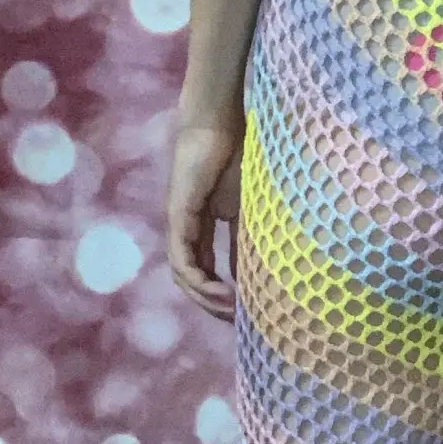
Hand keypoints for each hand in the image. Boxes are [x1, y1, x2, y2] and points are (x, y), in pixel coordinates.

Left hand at [166, 113, 243, 321]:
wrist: (222, 121)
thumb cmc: (241, 153)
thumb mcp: (252, 205)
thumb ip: (251, 235)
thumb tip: (263, 269)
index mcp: (205, 226)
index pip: (208, 269)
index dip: (224, 293)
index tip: (247, 311)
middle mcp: (188, 229)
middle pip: (193, 278)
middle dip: (214, 304)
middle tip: (239, 322)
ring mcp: (181, 224)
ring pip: (185, 276)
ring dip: (207, 299)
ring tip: (232, 312)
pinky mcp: (179, 218)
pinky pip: (183, 260)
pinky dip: (200, 282)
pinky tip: (221, 293)